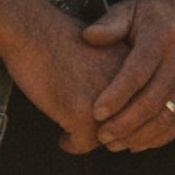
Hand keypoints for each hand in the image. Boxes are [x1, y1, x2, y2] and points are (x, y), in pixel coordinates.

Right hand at [0, 0, 126, 154]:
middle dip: (112, 135)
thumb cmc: (59, 38)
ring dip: (91, 140)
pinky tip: (62, 138)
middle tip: (95, 135)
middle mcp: (128, 87)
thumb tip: (120, 116)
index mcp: (136, 69)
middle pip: (129, 127)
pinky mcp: (82, 115)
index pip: (143, 108)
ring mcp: (107, 103)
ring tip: (74, 134)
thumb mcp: (102, 53)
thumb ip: (117, 79)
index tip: (106, 123)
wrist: (30, 29)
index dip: (126, 121)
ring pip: (108, 139)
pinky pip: (83, 145)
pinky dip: (71, 145)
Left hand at [83, 0, 174, 152]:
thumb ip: (109, 24)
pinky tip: (137, 144)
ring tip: (115, 144)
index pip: (137, 74)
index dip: (116, 96)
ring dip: (140, 136)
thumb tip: (87, 37)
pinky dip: (159, 138)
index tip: (95, 112)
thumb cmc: (154, 14)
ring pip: (167, 118)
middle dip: (124, 124)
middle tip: (101, 136)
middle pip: (152, 102)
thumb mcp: (130, 9)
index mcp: (160, 39)